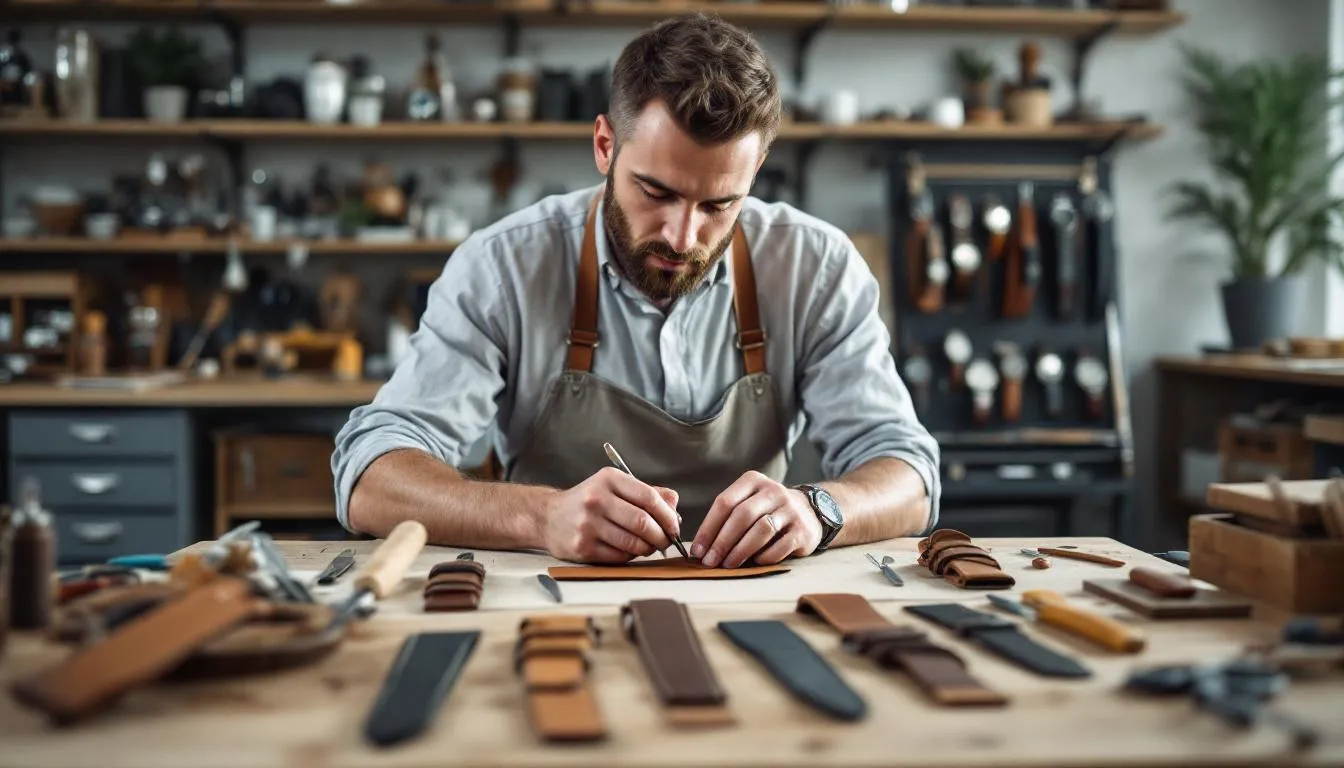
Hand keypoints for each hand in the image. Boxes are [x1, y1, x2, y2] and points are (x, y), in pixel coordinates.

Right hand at [542, 467, 680, 562]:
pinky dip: (630, 556)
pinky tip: (628, 550)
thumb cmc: (589, 502)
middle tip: (666, 541)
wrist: (548, 517)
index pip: (649, 497)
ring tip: (649, 546)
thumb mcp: (615, 487)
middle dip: (662, 536)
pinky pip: (619, 556)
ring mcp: (587, 524)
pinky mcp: (582, 547)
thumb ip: (647, 492)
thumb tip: (674, 507)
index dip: (668, 516)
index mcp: (609, 479)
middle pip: (643, 522)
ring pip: (633, 543)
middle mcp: (596, 499)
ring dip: (648, 549)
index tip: (674, 526)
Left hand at [691, 471, 821, 567]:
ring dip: (740, 551)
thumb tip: (701, 548)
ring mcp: (790, 509)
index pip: (724, 502)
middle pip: (741, 516)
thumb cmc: (767, 512)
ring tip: (728, 565)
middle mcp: (773, 490)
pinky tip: (754, 562)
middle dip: (722, 542)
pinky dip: (764, 557)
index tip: (697, 550)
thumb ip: (727, 518)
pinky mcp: (802, 530)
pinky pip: (779, 546)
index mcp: (753, 481)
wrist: (809, 513)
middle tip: (710, 561)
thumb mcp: (748, 502)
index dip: (708, 528)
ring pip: (761, 529)